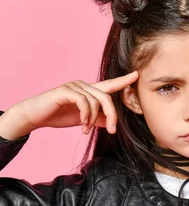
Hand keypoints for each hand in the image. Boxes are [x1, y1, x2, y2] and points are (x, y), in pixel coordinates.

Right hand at [17, 71, 138, 134]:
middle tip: (112, 131)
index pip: (109, 85)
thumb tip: (111, 124)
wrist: (35, 116)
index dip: (123, 80)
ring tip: (86, 129)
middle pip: (107, 96)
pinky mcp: (65, 91)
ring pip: (96, 101)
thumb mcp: (82, 120)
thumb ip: (97, 120)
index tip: (136, 75)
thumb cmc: (58, 116)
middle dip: (112, 115)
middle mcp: (83, 85)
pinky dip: (86, 115)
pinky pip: (84, 101)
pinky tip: (82, 124)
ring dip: (93, 119)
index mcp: (89, 91)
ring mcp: (74, 86)